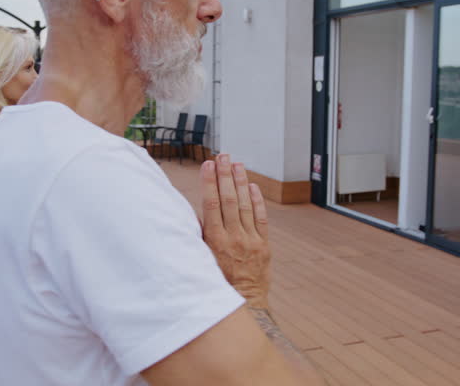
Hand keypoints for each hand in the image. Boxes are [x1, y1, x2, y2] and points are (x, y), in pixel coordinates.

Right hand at [200, 153, 270, 308]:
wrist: (244, 303)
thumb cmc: (218, 282)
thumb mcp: (202, 259)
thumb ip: (201, 235)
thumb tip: (196, 212)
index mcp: (215, 241)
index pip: (211, 204)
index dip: (210, 183)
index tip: (208, 165)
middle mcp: (233, 238)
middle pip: (229, 200)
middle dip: (225, 175)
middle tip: (223, 156)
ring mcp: (251, 240)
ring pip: (246, 205)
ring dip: (241, 182)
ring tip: (237, 164)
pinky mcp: (263, 245)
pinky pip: (261, 219)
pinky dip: (258, 201)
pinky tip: (253, 186)